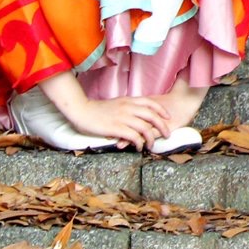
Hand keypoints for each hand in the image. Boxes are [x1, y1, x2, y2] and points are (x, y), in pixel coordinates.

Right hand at [59, 90, 174, 149]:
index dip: (161, 110)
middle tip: (167, 134)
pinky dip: (139, 143)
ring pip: (145, 128)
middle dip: (162, 126)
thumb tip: (135, 114)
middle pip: (152, 115)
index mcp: (128, 100)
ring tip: (152, 145)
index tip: (168, 116)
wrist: (81, 110)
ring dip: (151, 138)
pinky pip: (134, 136)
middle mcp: (128, 107)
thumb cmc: (96, 109)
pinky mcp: (116, 128)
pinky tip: (139, 147)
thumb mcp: (115, 103)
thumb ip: (126, 107)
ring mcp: (123, 117)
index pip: (150, 102)